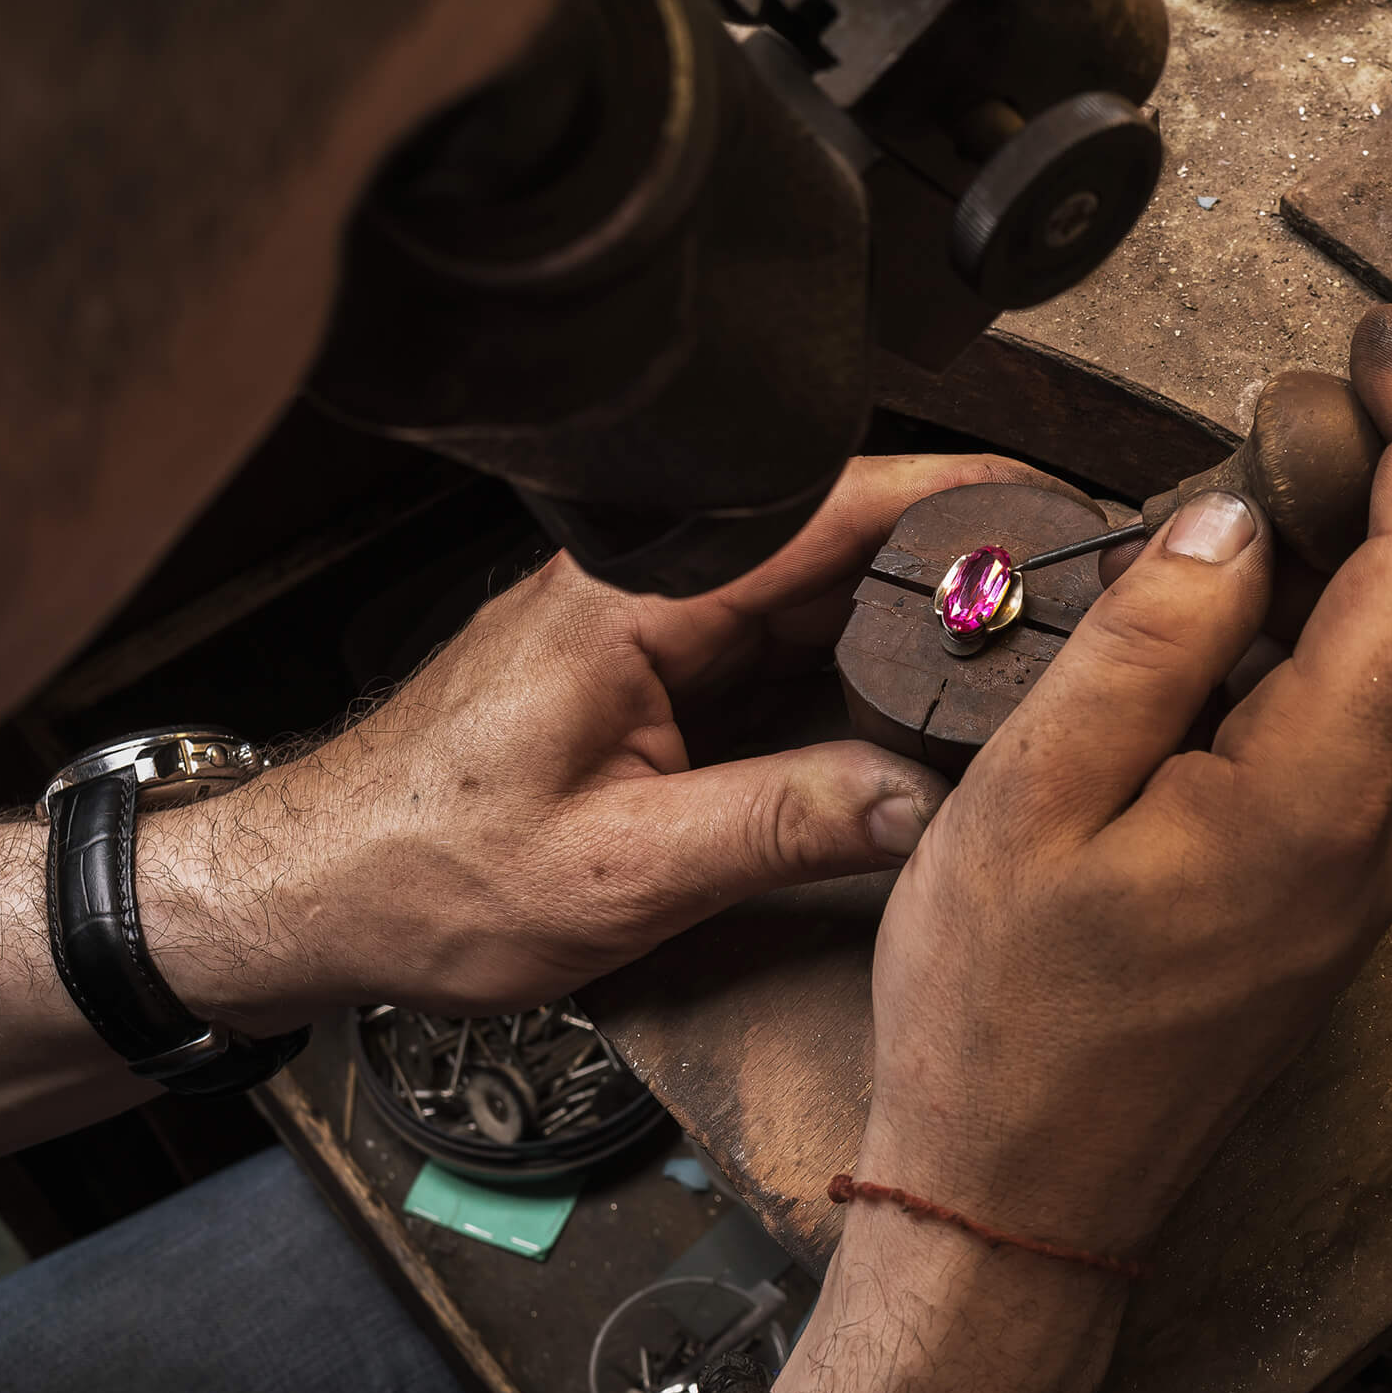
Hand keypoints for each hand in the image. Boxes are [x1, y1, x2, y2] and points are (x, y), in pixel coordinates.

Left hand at [137, 455, 1093, 1030]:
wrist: (316, 894)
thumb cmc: (423, 875)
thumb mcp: (615, 872)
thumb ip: (776, 826)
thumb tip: (921, 801)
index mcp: (638, 600)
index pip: (828, 510)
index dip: (958, 498)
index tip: (1057, 512)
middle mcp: (648, 590)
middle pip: (838, 540)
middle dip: (960, 562)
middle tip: (1075, 605)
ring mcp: (650, 628)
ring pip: (816, 596)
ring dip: (914, 618)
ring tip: (1026, 655)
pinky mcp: (650, 673)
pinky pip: (779, 649)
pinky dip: (856, 668)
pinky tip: (919, 707)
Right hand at [775, 309, 1391, 1392]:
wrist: (1018, 1202)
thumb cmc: (1001, 1020)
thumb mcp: (1034, 799)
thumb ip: (1147, 644)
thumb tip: (1227, 521)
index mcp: (1320, 794)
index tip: (1382, 345)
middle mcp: (1374, 835)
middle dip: (1366, 485)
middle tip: (1268, 404)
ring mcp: (1354, 880)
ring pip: (1372, 676)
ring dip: (1320, 571)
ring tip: (1224, 502)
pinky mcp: (1316, 906)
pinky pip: (1332, 743)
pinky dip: (1289, 657)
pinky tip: (1206, 637)